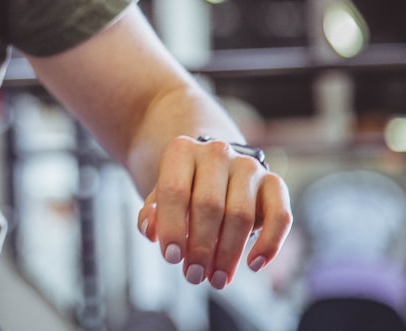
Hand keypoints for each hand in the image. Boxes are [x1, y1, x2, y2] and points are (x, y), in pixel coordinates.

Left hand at [136, 135, 291, 289]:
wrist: (210, 167)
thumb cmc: (181, 188)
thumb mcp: (159, 197)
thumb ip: (151, 213)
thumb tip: (150, 231)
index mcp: (182, 150)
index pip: (175, 190)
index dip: (172, 227)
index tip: (172, 258)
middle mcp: (217, 152)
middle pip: (209, 206)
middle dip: (201, 247)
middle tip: (193, 276)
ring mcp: (248, 166)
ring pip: (241, 215)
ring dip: (228, 253)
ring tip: (216, 279)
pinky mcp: (273, 181)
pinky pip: (279, 215)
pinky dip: (270, 244)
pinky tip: (254, 265)